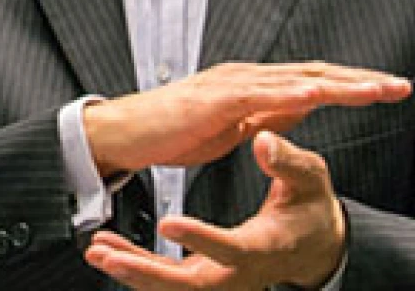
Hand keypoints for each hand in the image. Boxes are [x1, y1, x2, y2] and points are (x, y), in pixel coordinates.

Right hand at [83, 60, 409, 176]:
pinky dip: (292, 91)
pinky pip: (261, 93)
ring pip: (298, 79)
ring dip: (342, 83)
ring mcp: (233, 83)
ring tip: (377, 89)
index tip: (389, 91)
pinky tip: (319, 94)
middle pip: (316, 73)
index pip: (314, 81)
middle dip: (361, 80)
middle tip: (401, 86)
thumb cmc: (173, 131)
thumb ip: (266, 115)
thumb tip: (300, 106)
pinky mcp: (215, 98)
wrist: (126, 133)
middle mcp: (249, 76)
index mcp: (255, 85)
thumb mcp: (232, 127)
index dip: (353, 85)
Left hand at [84, 131, 344, 289]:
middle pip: (190, 285)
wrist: (315, 246)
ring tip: (99, 250)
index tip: (168, 222)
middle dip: (148, 273)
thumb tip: (264, 139)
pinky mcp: (204, 276)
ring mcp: (220, 280)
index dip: (200, 239)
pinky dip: (136, 266)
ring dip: (133, 271)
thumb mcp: (309, 178)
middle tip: (111, 255)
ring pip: (171, 288)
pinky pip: (166, 279)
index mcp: (265, 248)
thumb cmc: (312, 208)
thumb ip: (287, 161)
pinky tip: (107, 248)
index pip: (230, 250)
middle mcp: (239, 273)